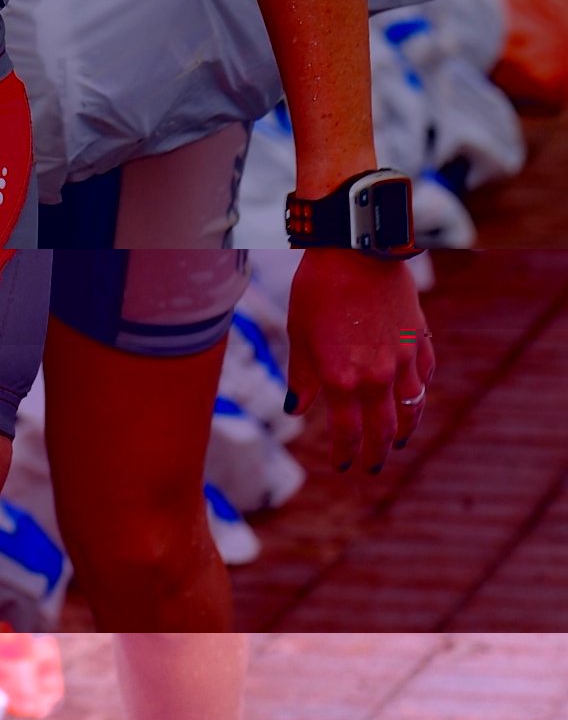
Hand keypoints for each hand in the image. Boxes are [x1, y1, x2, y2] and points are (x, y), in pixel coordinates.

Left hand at [284, 250, 436, 473]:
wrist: (356, 251)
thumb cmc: (317, 290)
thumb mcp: (299, 335)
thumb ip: (302, 377)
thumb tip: (294, 410)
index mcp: (342, 380)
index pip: (348, 432)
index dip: (345, 453)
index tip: (343, 466)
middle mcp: (377, 377)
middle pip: (382, 429)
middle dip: (376, 453)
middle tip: (372, 467)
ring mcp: (403, 359)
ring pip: (411, 408)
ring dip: (405, 430)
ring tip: (397, 441)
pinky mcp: (419, 337)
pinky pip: (425, 375)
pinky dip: (421, 390)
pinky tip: (416, 395)